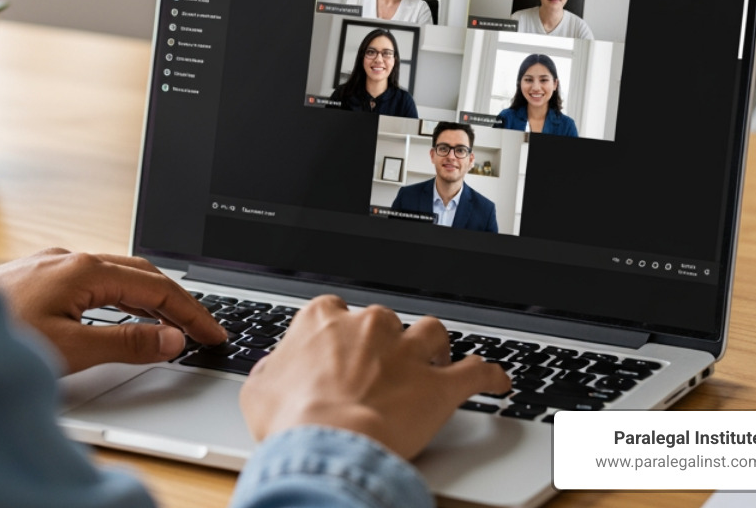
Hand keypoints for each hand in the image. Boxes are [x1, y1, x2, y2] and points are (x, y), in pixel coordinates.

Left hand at [0, 248, 226, 374]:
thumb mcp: (70, 349)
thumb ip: (126, 343)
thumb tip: (170, 338)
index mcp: (84, 269)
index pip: (157, 288)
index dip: (191, 313)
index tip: (214, 334)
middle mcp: (69, 258)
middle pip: (141, 274)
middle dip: (176, 300)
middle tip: (202, 330)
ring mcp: (51, 264)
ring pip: (116, 275)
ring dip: (148, 296)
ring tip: (171, 324)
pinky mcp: (36, 276)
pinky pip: (93, 280)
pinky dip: (120, 296)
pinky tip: (120, 313)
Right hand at [240, 295, 509, 459]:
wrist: (330, 444)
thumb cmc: (293, 420)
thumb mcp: (258, 393)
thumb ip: (270, 373)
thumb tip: (272, 372)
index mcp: (323, 320)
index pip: (334, 310)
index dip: (339, 332)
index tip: (340, 349)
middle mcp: (369, 326)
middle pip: (385, 320)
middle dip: (387, 341)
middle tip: (382, 368)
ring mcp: (408, 351)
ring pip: (432, 333)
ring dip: (435, 347)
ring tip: (435, 361)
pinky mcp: (440, 384)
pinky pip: (476, 372)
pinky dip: (489, 376)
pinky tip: (496, 380)